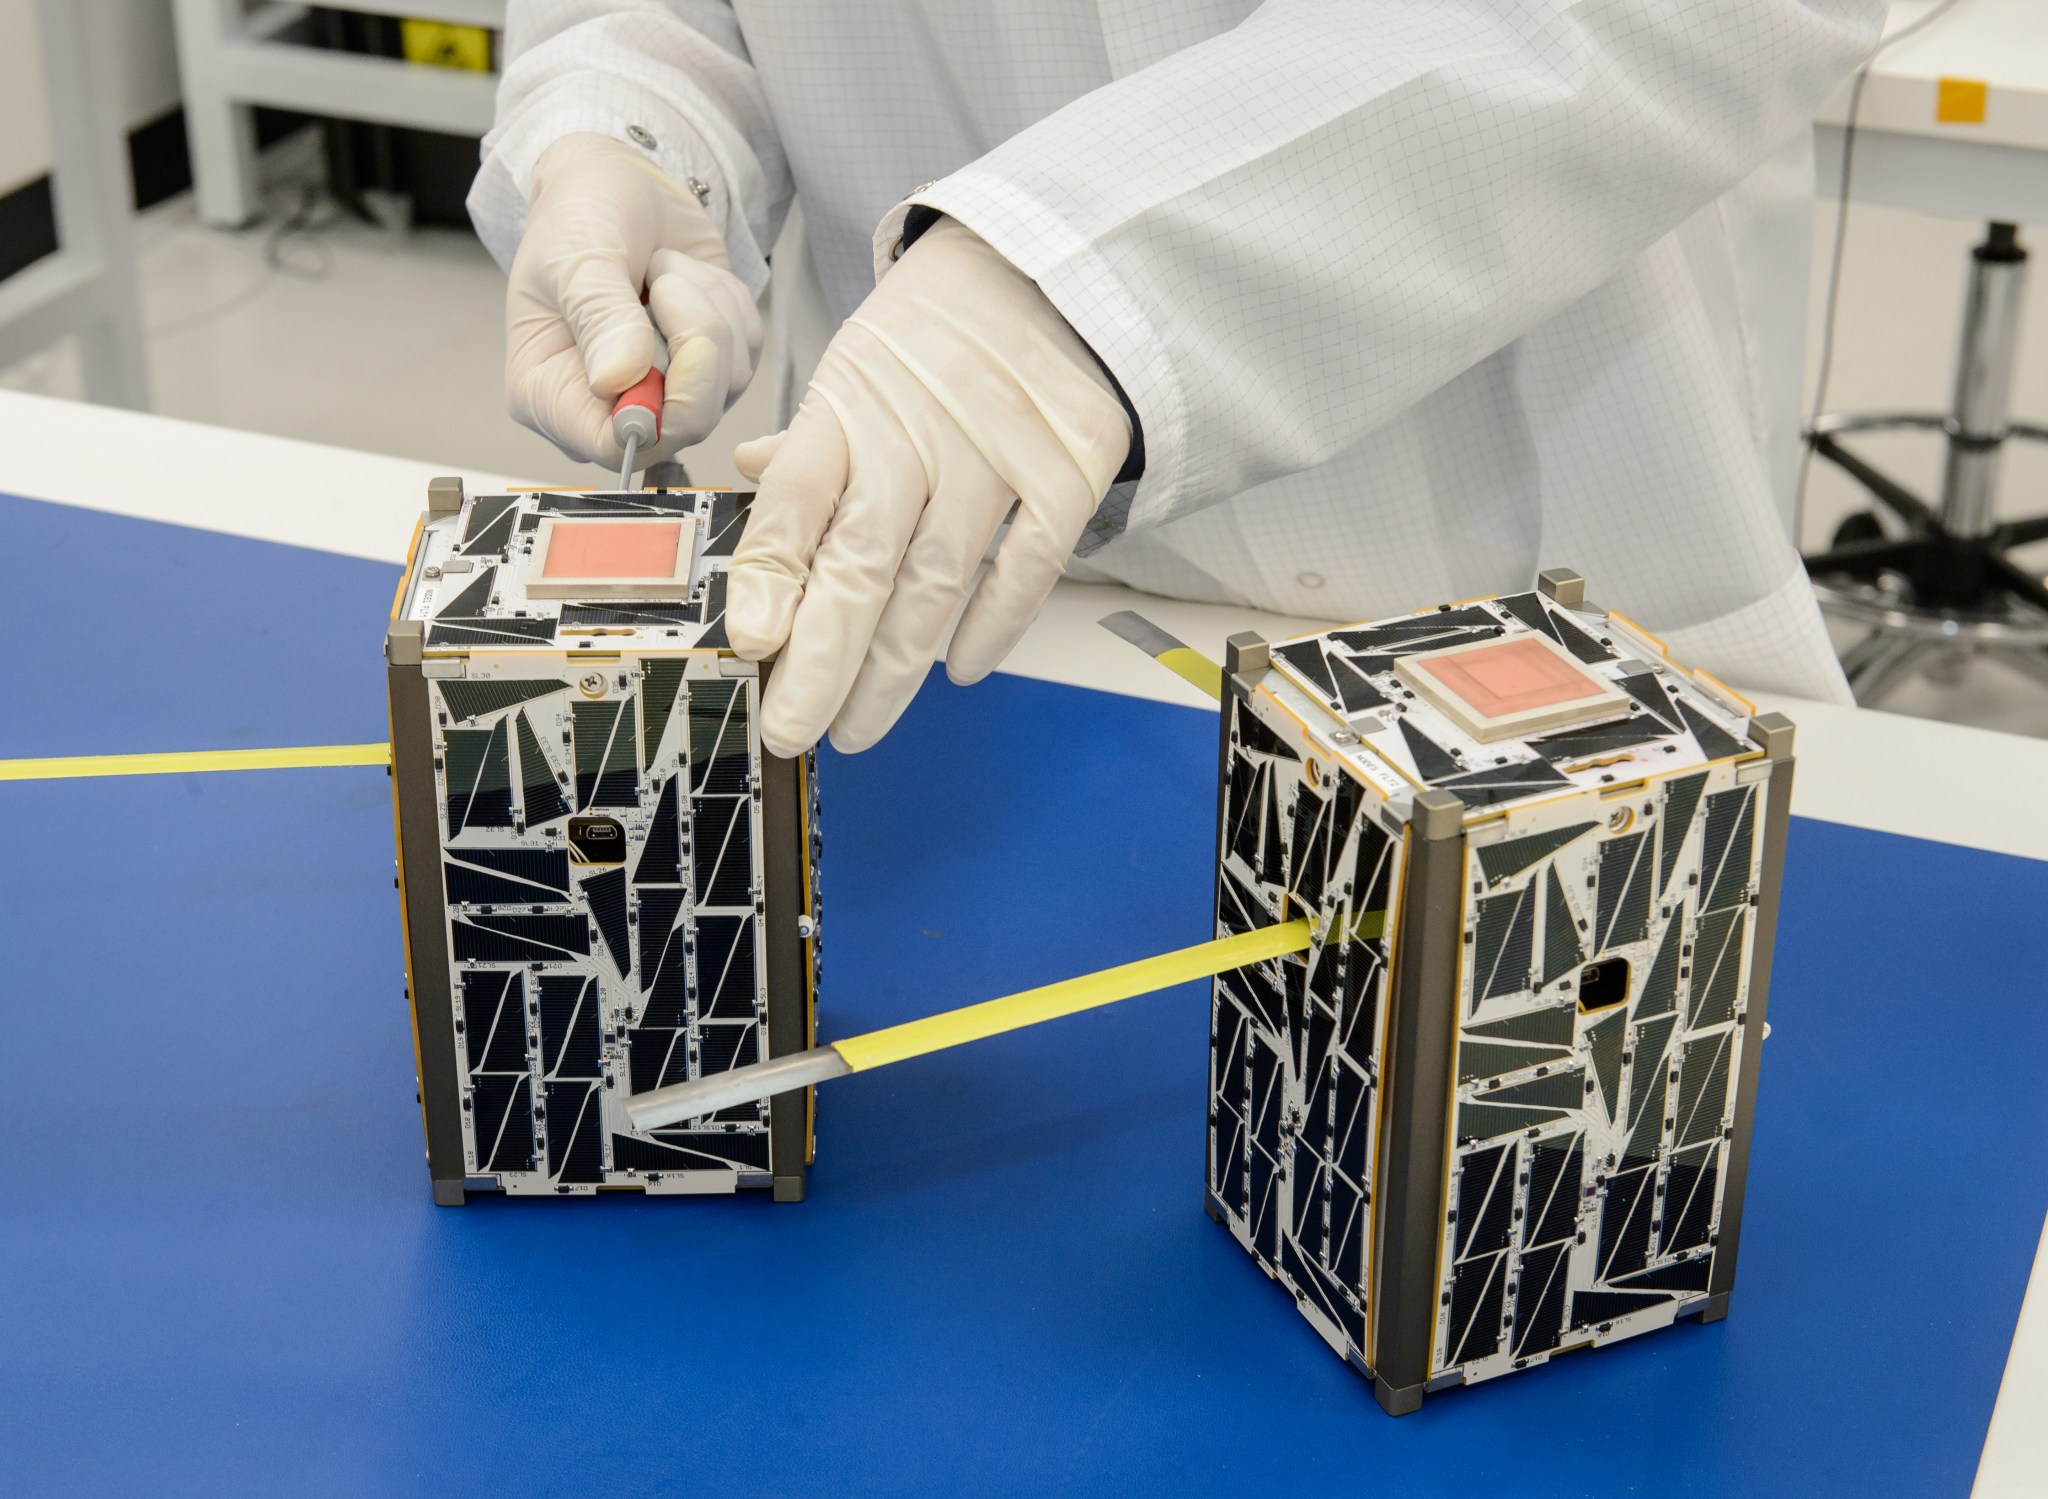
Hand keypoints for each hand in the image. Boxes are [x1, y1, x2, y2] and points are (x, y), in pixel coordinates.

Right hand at [506, 133, 760, 468]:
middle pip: (684, 424)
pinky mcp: (712, 370)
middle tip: (665, 279)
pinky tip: (685, 277)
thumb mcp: (576, 256)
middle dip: (694, 342)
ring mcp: (667, 394)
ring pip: (726, 383)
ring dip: (706, 308)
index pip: (612, 446)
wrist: (617, 183)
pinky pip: (748, 351)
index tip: (677, 352)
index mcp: (549, 393)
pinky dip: (726, 302)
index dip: (658, 414)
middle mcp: (609, 408)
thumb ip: (600, 318)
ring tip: (661, 268)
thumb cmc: (578, 217)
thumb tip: (618, 381)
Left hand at [728, 218, 1129, 755]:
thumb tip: (754, 480)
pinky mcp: (1067, 470)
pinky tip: (957, 671)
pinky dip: (992, 625)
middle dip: (821, 662)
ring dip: (891, 669)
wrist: (1051, 265)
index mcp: (849, 405)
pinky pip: (1027, 567)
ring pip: (936, 582)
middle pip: (860, 563)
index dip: (770, 578)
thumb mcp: (855, 364)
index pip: (796, 501)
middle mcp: (916, 431)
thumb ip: (811, 440)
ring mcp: (996, 453)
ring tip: (856, 726)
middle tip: (793, 729)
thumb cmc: (940, 329)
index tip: (751, 645)